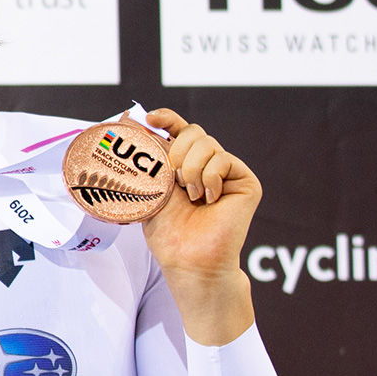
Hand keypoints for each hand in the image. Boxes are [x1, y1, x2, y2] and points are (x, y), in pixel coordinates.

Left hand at [141, 108, 260, 344]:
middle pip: (194, 131)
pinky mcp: (246, 181)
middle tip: (172, 176)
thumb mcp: (149, 186)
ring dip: (191, 168)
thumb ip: (147, 156)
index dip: (166, 118)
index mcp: (183, 164)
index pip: (178, 129)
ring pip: (208, 143)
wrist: (188, 257)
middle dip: (176, 149)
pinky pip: (223, 159)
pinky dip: (208, 177)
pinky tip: (207, 199)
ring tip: (189, 195)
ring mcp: (227, 172)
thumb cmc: (167, 229)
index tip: (150, 118)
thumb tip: (130, 120)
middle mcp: (207, 165)